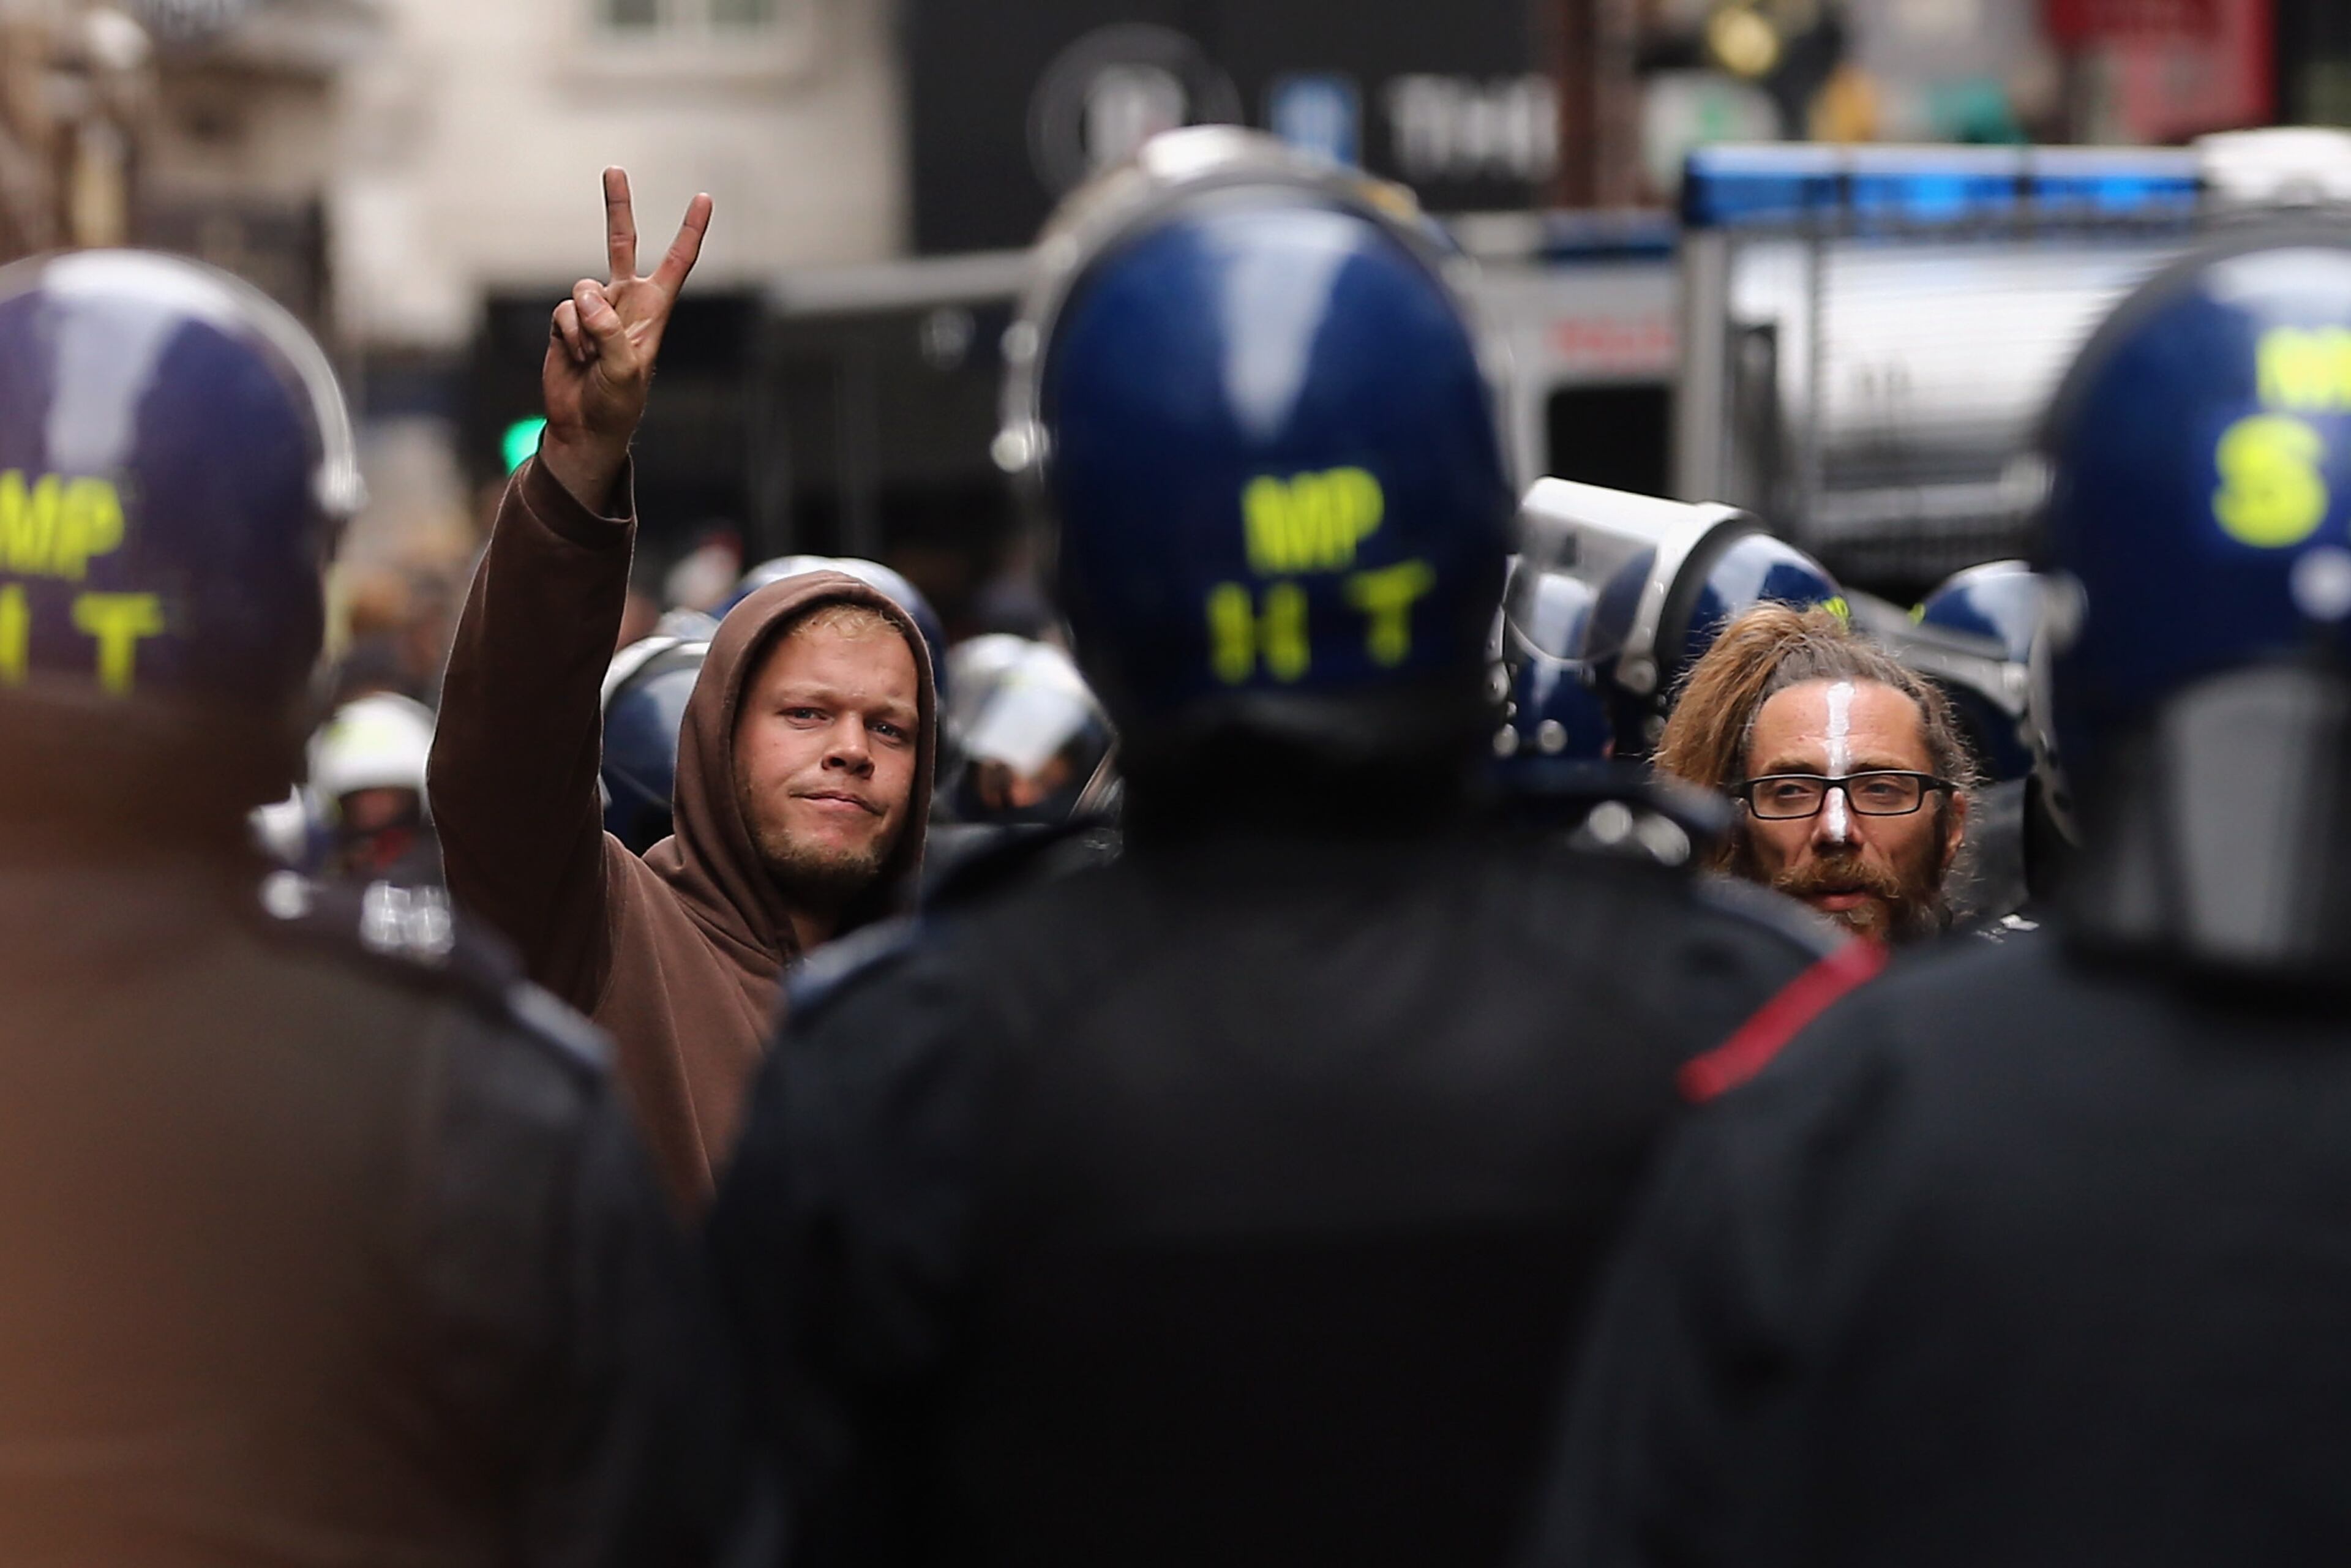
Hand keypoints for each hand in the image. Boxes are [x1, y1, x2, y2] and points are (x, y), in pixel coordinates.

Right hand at [537, 167, 712, 512]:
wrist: (583, 426)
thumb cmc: (616, 403)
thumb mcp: (625, 372)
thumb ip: (611, 333)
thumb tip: (589, 301)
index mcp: (654, 312)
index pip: (677, 263)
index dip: (690, 231)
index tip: (703, 198)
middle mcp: (625, 303)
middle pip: (621, 244)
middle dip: (617, 207)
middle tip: (613, 169)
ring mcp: (595, 310)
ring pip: (582, 289)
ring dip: (583, 325)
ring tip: (591, 357)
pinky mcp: (567, 321)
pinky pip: (563, 310)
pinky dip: (567, 334)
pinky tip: (574, 357)